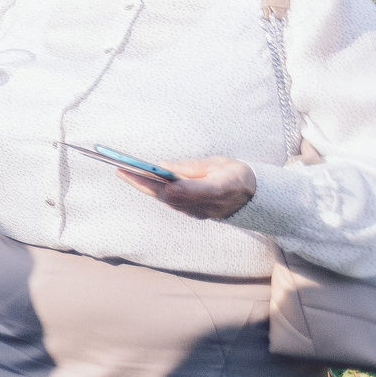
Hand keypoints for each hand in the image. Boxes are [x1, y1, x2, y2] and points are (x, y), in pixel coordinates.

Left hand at [121, 157, 256, 220]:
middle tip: (121, 169)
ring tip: (124, 171)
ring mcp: (198, 212)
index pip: (191, 190)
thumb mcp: (221, 163)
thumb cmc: (237, 175)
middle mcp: (206, 205)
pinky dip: (154, 191)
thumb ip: (193, 167)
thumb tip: (164, 166)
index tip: (154, 175)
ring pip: (165, 200)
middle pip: (169, 196)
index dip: (171, 185)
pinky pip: (169, 202)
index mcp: (218, 189)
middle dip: (143, 183)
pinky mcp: (193, 213)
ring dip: (144, 187)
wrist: (254, 198)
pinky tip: (140, 180)